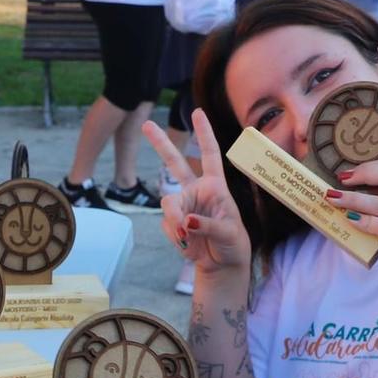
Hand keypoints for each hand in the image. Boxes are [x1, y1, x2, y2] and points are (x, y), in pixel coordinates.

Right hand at [146, 111, 251, 277]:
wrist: (221, 265)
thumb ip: (208, 225)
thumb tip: (186, 221)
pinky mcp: (173, 222)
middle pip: (175, 163)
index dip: (204, 134)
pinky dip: (175, 237)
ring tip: (188, 238)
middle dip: (159, 143)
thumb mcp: (229, 234)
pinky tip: (187, 245)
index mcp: (215, 186)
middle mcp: (197, 191)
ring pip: (168, 204)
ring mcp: (183, 206)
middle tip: (145, 124)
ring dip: (176, 221)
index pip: (210, 155)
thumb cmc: (232, 244)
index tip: (198, 112)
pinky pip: (167, 225)